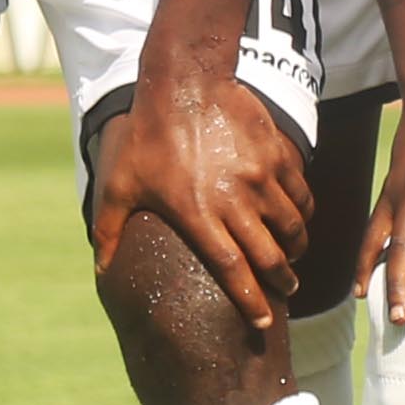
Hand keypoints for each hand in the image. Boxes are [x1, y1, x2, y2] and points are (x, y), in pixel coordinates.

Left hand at [91, 46, 315, 337]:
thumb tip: (100, 271)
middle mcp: (235, 200)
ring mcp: (261, 176)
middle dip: (282, 279)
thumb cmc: (148, 135)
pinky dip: (303, 211)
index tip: (262, 323)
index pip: (233, 268)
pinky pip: (301, 193)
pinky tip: (298, 216)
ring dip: (297, 247)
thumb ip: (110, 231)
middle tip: (286, 289)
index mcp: (198, 213)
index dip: (250, 300)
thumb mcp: (120, 185)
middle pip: (271, 254)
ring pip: (293, 225)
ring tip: (294, 254)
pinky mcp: (278, 154)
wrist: (186, 81)